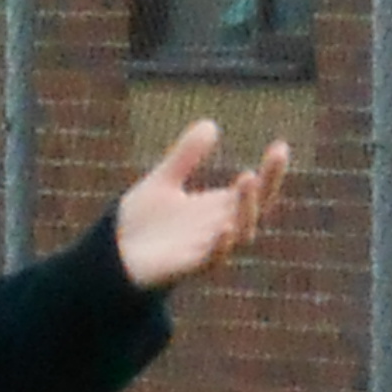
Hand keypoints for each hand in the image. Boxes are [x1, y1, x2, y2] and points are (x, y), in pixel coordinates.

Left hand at [113, 118, 289, 291]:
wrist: (110, 256)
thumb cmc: (142, 223)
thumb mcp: (164, 181)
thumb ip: (186, 156)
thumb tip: (210, 124)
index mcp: (218, 209)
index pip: (256, 190)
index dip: (272, 171)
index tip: (281, 147)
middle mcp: (219, 229)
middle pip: (255, 210)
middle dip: (265, 187)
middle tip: (271, 159)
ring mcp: (205, 249)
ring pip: (240, 233)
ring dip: (246, 209)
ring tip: (247, 179)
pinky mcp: (186, 268)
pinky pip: (211, 260)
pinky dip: (221, 246)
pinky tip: (225, 228)